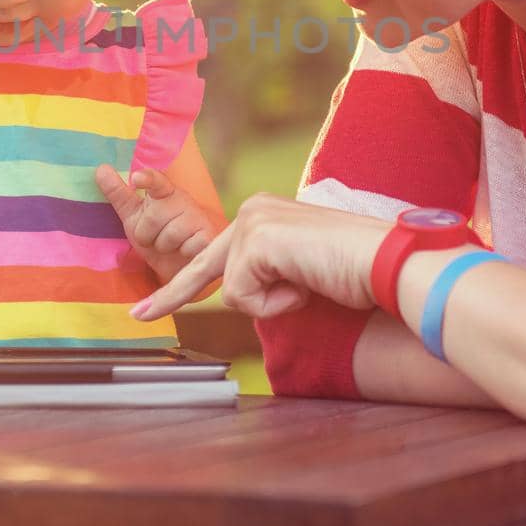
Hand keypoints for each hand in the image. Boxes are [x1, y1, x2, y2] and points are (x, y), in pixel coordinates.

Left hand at [95, 164, 222, 282]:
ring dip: (163, 247)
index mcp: (164, 192)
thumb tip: (100, 168)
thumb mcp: (134, 215)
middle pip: (152, 218)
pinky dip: (182, 253)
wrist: (182, 262)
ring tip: (170, 245)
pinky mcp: (208, 236)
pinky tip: (186, 250)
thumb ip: (119, 194)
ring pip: (168, 236)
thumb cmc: (157, 234)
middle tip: (154, 237)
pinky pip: (187, 246)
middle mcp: (182, 200)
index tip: (136, 179)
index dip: (147, 179)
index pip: (156, 181)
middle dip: (147, 235)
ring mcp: (197, 217)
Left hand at [131, 193, 390, 320]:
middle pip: (204, 269)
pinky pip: (243, 295)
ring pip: (230, 290)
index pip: (213, 256)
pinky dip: (276, 302)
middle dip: (172, 295)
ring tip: (307, 283)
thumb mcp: (300, 272)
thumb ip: (267, 275)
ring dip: (270, 302)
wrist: (386, 263)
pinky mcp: (257, 239)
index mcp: (263, 213)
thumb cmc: (354, 272)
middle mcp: (253, 208)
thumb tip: (235, 294)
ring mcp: (253, 220)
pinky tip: (305, 282)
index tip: (149, 307)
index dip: (180, 286)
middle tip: (139, 317)